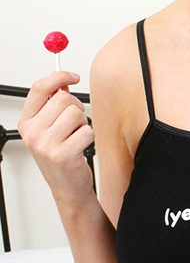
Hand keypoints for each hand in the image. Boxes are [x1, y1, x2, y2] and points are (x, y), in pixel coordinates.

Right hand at [18, 71, 94, 206]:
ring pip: (76, 113)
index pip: (39, 88)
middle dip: (76, 107)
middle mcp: (32, 133)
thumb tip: (63, 80)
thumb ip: (53, 103)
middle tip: (74, 123)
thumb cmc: (60, 155)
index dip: (59, 76)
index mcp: (26, 122)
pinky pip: (87, 131)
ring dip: (83, 123)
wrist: (67, 186)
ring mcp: (45, 144)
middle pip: (63, 98)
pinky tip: (80, 147)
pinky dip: (89, 137)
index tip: (73, 76)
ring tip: (75, 137)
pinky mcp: (62, 154)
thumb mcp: (50, 127)